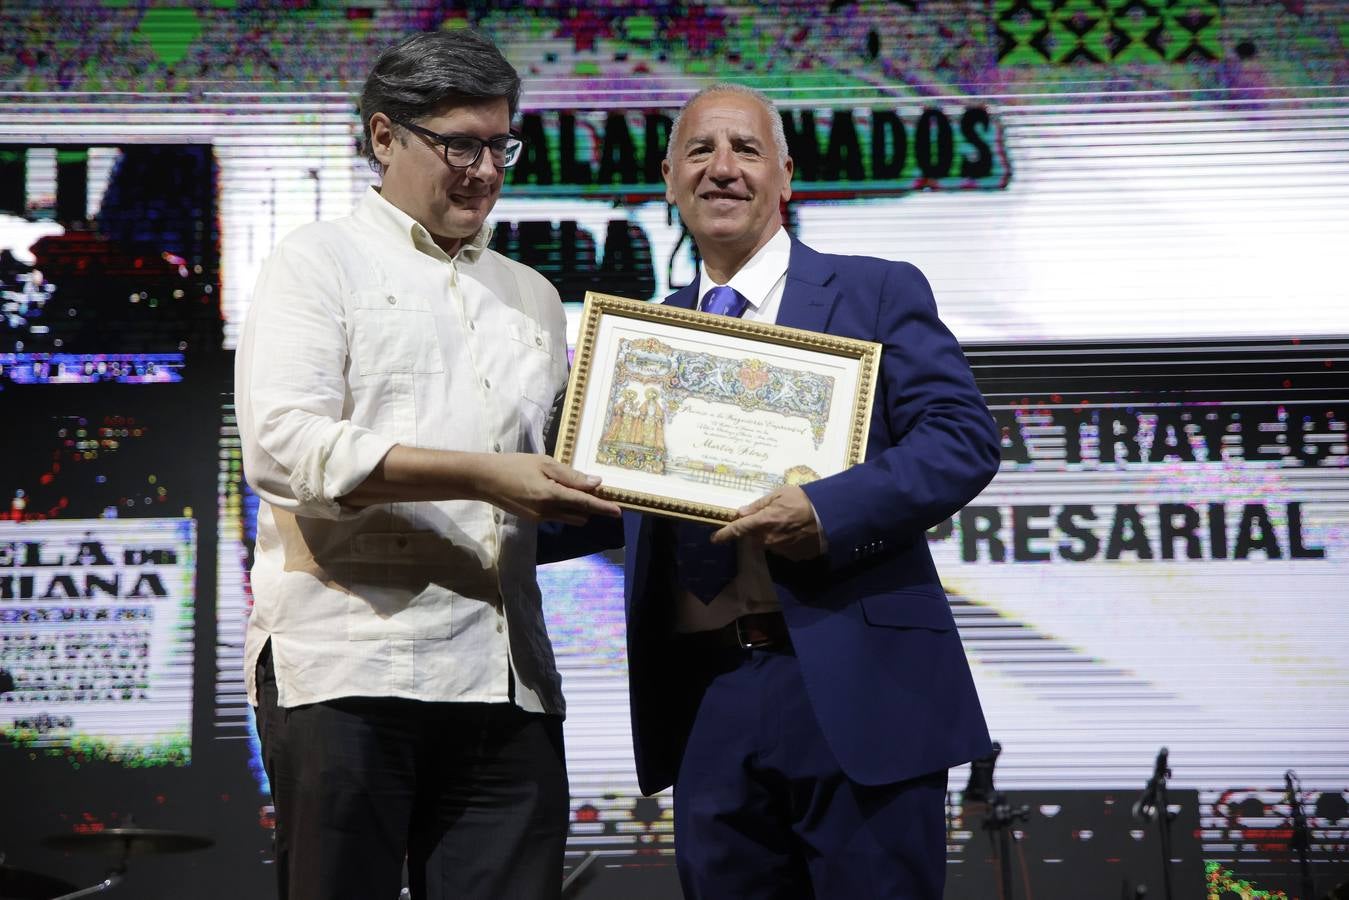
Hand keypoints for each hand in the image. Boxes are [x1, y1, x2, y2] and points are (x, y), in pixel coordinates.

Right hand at [480, 454, 621, 524]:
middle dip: (591, 505)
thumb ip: (570, 475)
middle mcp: (547, 511)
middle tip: (595, 489)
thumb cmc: (514, 465)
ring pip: (569, 516)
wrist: (484, 479)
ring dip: (578, 508)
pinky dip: (564, 507)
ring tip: (577, 489)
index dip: (603, 507)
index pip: (584, 503)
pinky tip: (559, 492)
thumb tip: (595, 482)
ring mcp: (539, 518)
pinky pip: (557, 516)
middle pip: (580, 513)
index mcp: (551, 495)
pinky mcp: (533, 519)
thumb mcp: (544, 464)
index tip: (618, 512)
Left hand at [711, 485, 822, 560]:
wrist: (831, 517)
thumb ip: (759, 505)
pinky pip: (784, 549)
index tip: (714, 539)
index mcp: (763, 522)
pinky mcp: (794, 557)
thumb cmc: (805, 500)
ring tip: (789, 523)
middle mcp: (769, 540)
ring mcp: (782, 550)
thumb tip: (741, 513)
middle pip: (754, 537)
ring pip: (769, 544)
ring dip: (772, 536)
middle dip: (757, 529)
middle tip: (772, 517)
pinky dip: (787, 542)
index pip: (737, 531)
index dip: (724, 535)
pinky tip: (798, 533)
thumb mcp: (780, 494)